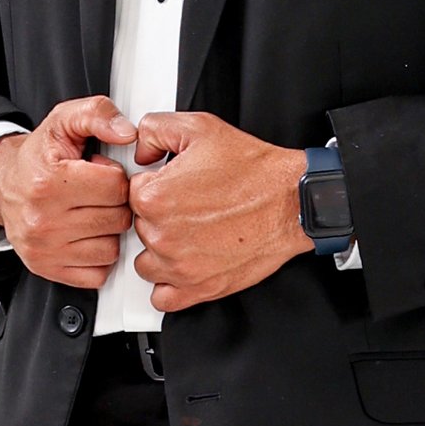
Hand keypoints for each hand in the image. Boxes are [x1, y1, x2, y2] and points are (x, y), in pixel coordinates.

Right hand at [0, 95, 133, 285]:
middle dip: (114, 204)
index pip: (115, 186)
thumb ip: (97, 114)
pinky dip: (98, 257)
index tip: (99, 173)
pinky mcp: (47, 269)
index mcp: (49, 181)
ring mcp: (45, 249)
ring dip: (108, 231)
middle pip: (117, 219)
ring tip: (90, 213)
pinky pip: (98, 273)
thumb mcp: (63, 121)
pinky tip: (86, 236)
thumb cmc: (38, 157)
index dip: (114, 176)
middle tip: (95, 194)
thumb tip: (126, 132)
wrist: (4, 184)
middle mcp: (43, 219)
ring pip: (112, 248)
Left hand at [128, 111, 308, 311]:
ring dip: (160, 250)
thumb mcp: (201, 128)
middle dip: (159, 216)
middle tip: (190, 206)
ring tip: (188, 234)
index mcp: (155, 197)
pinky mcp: (199, 288)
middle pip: (139, 227)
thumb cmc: (254, 170)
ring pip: (146, 262)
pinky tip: (185, 264)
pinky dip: (169, 284)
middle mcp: (162, 235)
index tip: (175, 186)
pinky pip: (163, 297)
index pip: (132, 193)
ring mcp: (179, 266)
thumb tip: (140, 150)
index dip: (154, 185)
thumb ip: (155, 130)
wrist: (291, 200)